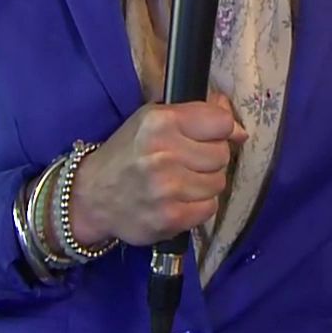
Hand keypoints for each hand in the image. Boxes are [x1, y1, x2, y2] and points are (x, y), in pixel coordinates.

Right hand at [67, 93, 246, 247]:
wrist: (92, 197)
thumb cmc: (127, 153)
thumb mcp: (153, 119)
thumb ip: (196, 115)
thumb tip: (238, 127)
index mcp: (160, 122)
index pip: (221, 122)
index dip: (221, 130)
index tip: (211, 136)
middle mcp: (164, 154)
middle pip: (222, 154)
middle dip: (211, 158)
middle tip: (188, 161)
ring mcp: (167, 188)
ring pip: (218, 182)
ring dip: (205, 183)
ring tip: (181, 181)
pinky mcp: (170, 218)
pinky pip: (209, 208)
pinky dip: (199, 205)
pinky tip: (180, 200)